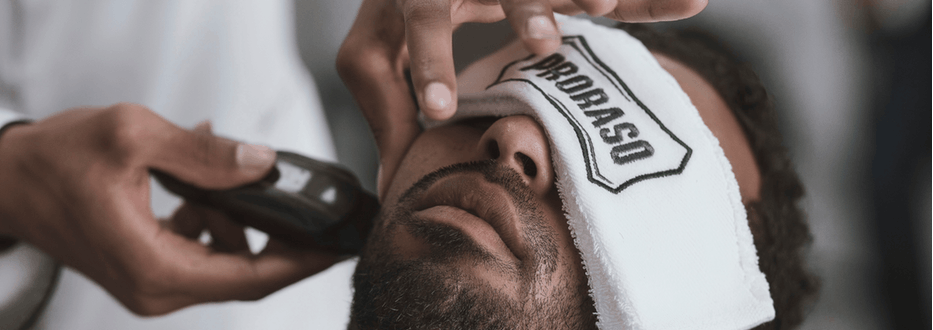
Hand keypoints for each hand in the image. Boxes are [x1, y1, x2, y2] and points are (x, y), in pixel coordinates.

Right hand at [0, 104, 337, 314]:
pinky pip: (201, 250)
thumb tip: (263, 162)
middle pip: (245, 274)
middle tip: (308, 201)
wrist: (5, 181)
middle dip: (280, 236)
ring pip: (225, 259)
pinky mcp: (147, 270)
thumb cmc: (55, 161)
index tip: (338, 243)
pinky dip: (211, 218)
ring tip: (219, 169)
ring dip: (236, 217)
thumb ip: (205, 154)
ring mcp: (151, 285)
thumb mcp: (133, 137)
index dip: (302, 262)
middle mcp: (156, 290)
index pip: (250, 279)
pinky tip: (200, 181)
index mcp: (155, 269)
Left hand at [337, 0, 706, 199]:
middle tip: (544, 43)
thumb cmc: (396, 15)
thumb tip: (393, 177)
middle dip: (524, 6)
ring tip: (606, 5)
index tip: (440, 109)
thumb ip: (384, 102)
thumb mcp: (375, 55)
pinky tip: (690, 0)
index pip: (420, 16)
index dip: (430, 60)